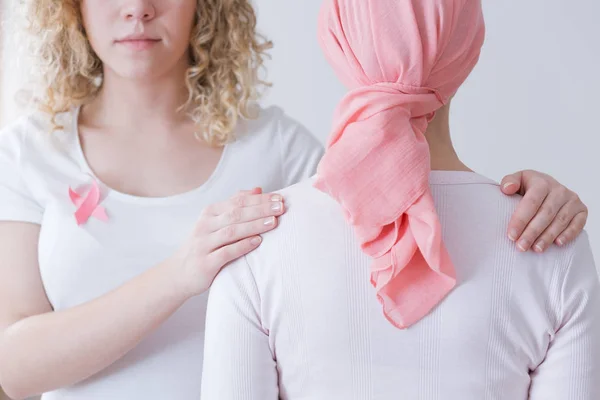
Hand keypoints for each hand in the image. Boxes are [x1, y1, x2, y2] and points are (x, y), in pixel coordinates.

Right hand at [170, 188, 284, 296]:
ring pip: (232, 231)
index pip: (237, 201)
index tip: (279, 198)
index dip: (259, 199)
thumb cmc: (204, 246)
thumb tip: (258, 189)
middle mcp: (205, 226)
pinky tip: (258, 242)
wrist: (178, 274)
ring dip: (254, 225)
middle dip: (261, 209)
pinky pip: (226, 252)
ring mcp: (204, 244)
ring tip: (273, 222)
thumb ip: (235, 206)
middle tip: (281, 207)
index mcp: (210, 213)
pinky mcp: (206, 263)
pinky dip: (242, 246)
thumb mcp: (215, 223)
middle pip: (236, 214)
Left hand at [500, 170, 587, 252]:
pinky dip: (568, 234)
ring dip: (548, 237)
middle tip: (521, 247)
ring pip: (560, 221)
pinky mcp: (582, 210)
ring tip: (536, 249)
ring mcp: (572, 200)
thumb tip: (507, 189)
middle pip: (545, 214)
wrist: (546, 187)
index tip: (511, 236)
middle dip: (532, 232)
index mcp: (542, 182)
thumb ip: (509, 181)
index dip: (521, 220)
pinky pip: (577, 224)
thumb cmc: (527, 187)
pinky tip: (558, 244)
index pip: (531, 202)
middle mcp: (559, 190)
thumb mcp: (517, 180)